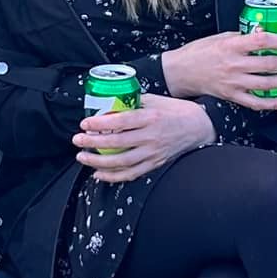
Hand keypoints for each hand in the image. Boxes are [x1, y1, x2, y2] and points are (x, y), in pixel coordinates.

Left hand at [72, 93, 214, 182]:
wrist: (199, 127)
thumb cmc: (176, 111)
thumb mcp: (156, 100)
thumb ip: (134, 102)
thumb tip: (111, 102)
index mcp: (151, 118)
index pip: (121, 122)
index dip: (100, 124)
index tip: (85, 123)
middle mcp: (152, 137)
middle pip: (118, 143)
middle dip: (93, 143)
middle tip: (77, 140)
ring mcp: (153, 153)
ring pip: (122, 162)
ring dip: (99, 162)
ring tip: (82, 157)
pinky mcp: (155, 164)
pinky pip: (131, 174)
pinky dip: (113, 176)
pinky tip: (98, 174)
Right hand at [161, 31, 276, 111]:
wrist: (180, 72)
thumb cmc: (199, 52)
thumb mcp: (219, 37)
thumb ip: (241, 37)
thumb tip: (263, 34)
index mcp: (231, 46)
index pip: (262, 41)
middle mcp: (234, 65)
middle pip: (269, 64)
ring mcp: (233, 83)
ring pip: (267, 84)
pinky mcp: (232, 96)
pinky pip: (258, 103)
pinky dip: (276, 104)